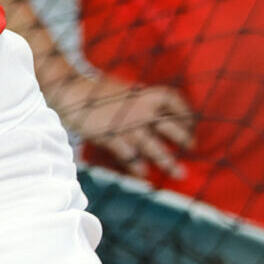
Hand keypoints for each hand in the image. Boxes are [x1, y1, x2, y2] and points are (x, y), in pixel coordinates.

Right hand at [51, 75, 194, 180]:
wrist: (71, 90)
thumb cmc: (96, 90)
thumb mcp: (124, 89)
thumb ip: (140, 99)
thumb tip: (154, 108)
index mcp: (144, 93)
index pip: (174, 100)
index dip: (185, 112)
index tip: (190, 123)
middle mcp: (141, 109)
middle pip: (171, 126)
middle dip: (184, 138)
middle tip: (192, 147)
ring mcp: (128, 125)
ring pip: (155, 146)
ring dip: (168, 161)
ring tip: (179, 173)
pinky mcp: (113, 137)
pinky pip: (131, 156)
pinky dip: (138, 166)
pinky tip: (143, 174)